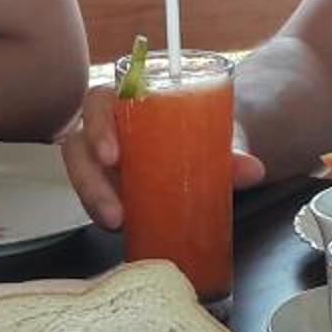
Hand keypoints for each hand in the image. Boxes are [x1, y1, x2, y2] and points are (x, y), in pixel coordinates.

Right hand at [57, 83, 265, 231]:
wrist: (206, 146)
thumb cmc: (200, 130)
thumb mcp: (215, 135)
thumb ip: (231, 151)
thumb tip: (254, 171)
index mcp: (126, 102)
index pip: (98, 102)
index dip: (97, 126)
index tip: (113, 156)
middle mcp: (105, 128)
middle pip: (78, 146)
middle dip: (89, 179)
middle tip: (115, 210)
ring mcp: (100, 158)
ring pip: (80, 175)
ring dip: (94, 202)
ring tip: (118, 223)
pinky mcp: (103, 184)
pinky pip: (91, 198)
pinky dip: (101, 212)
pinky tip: (121, 229)